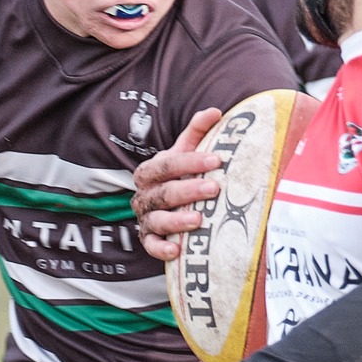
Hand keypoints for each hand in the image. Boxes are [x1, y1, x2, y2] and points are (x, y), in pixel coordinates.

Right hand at [132, 106, 224, 259]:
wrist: (169, 205)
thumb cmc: (181, 175)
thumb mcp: (186, 153)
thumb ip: (197, 132)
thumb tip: (215, 112)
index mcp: (150, 171)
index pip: (167, 164)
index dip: (190, 161)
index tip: (217, 160)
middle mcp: (144, 195)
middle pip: (163, 192)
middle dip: (188, 190)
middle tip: (214, 188)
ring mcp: (145, 218)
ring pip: (156, 219)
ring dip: (176, 220)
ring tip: (198, 219)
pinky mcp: (149, 240)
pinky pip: (150, 246)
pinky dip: (161, 248)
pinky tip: (177, 250)